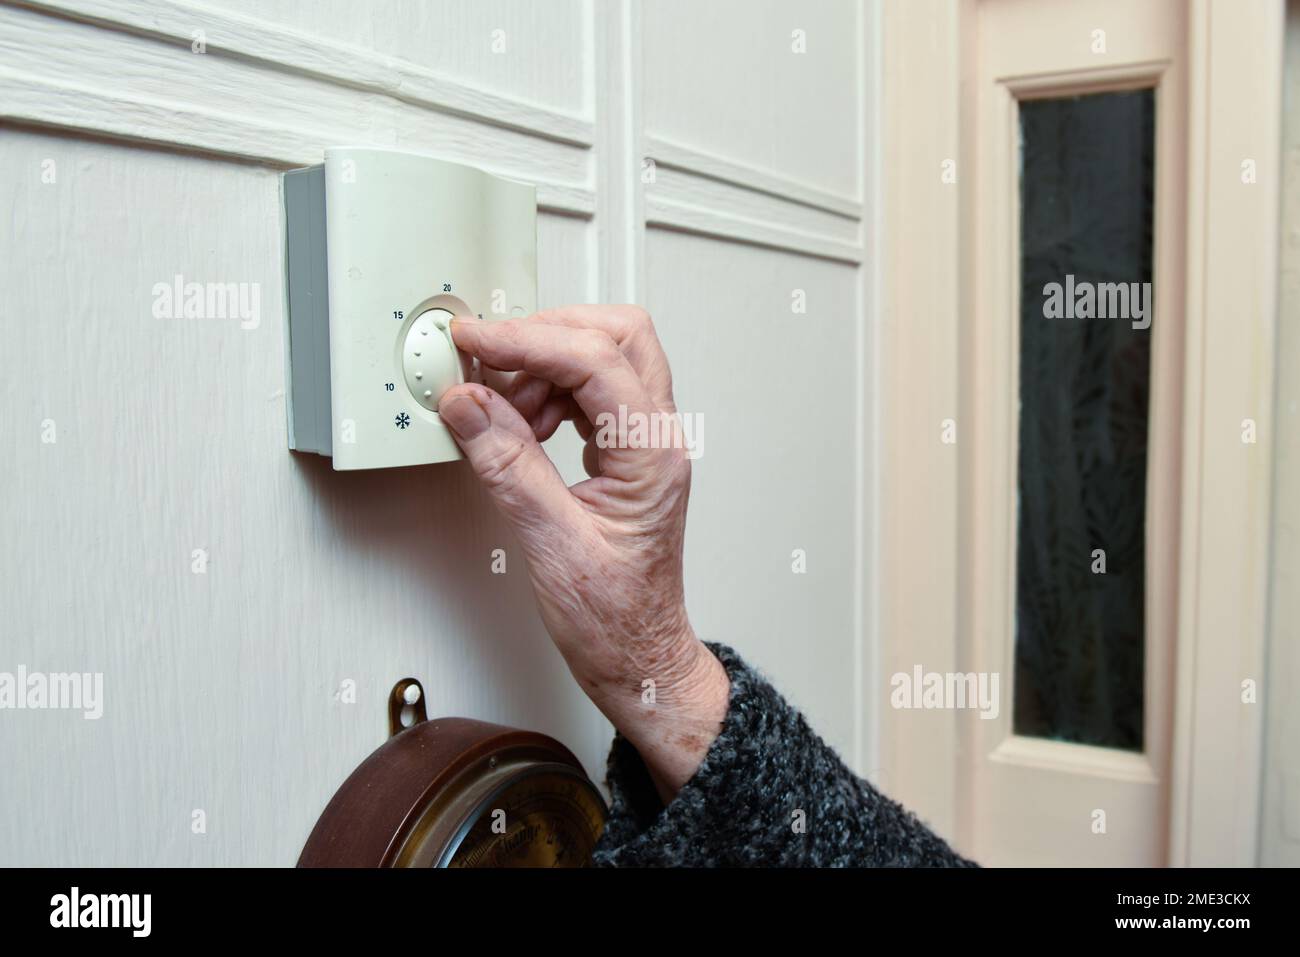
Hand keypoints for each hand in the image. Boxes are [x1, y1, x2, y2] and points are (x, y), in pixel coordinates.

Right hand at [438, 305, 728, 802]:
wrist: (640, 660)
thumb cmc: (616, 620)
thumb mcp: (550, 544)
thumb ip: (507, 465)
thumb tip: (468, 402)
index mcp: (652, 456)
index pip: (596, 360)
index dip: (527, 339)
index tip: (474, 340)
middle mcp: (658, 439)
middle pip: (617, 336)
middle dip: (546, 334)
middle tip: (487, 357)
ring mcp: (646, 444)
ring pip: (604, 359)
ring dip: (543, 367)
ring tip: (499, 408)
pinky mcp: (626, 455)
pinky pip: (591, 395)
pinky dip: (549, 394)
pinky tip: (519, 425)